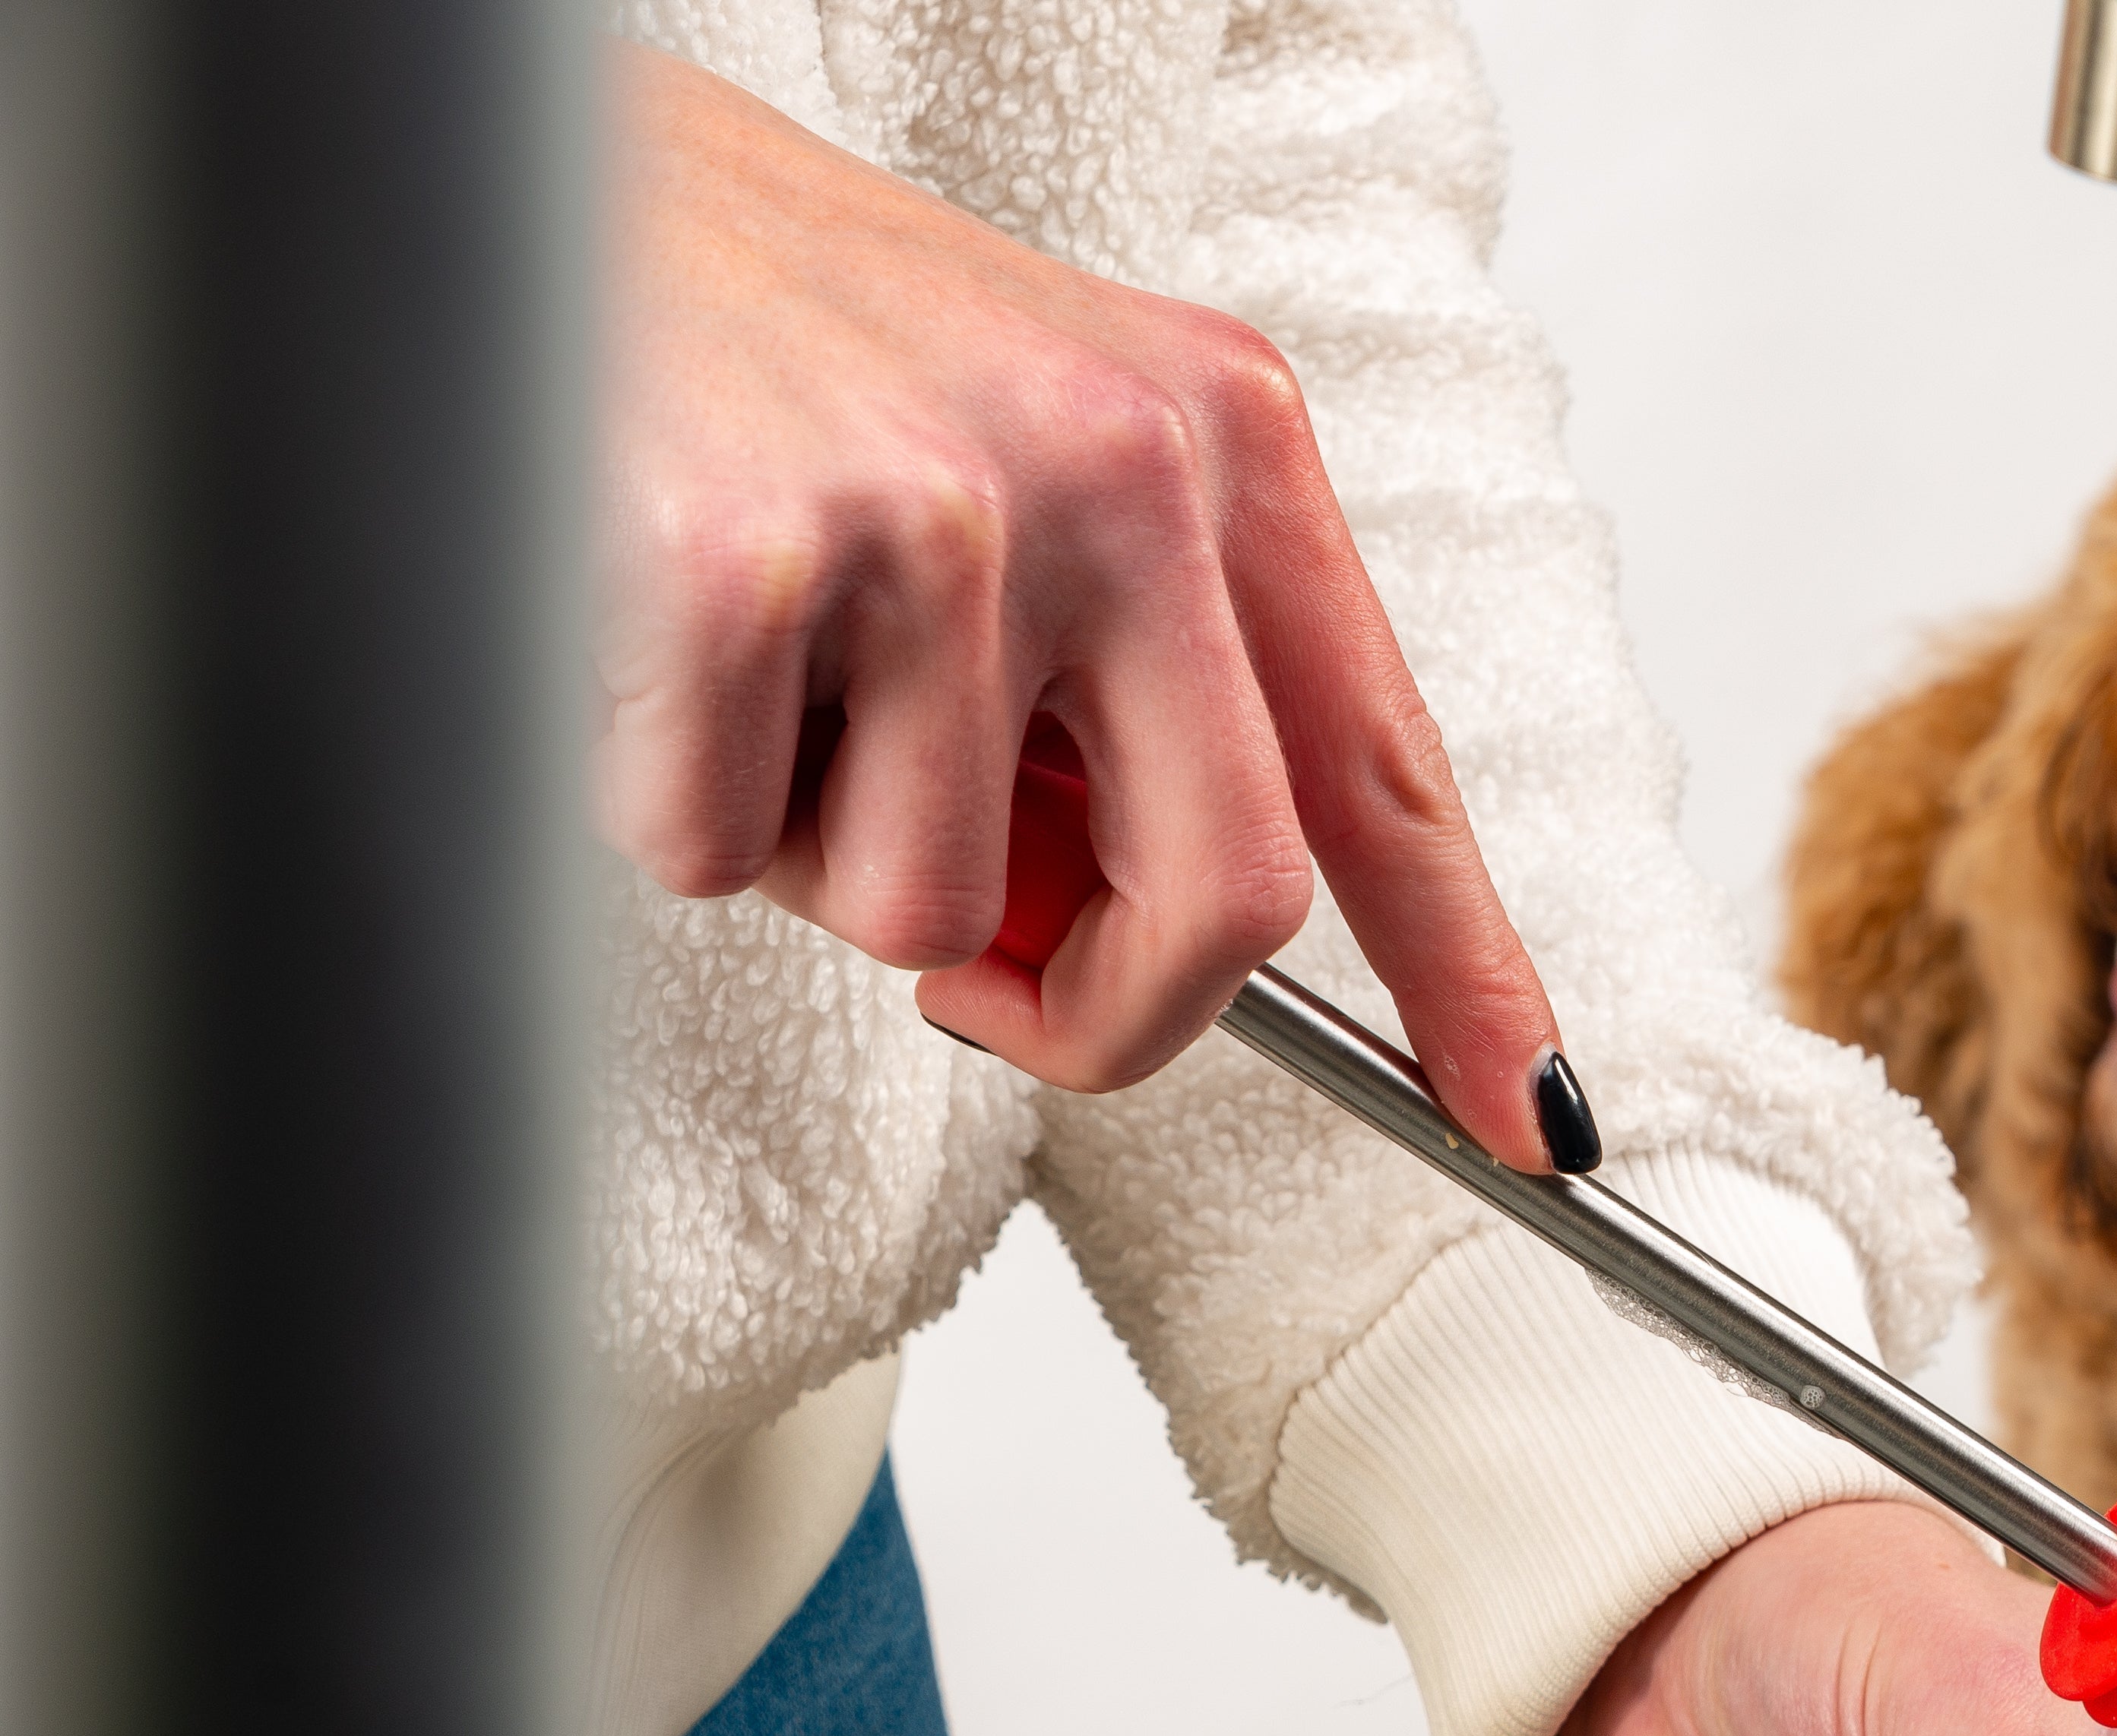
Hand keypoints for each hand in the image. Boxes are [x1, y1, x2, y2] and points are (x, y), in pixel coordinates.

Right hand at [594, 45, 1562, 1137]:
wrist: (512, 162)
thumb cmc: (785, 343)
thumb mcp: (1029, 476)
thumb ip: (1120, 703)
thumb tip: (1109, 950)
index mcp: (1224, 440)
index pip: (1384, 767)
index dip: (1470, 973)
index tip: (1531, 1119)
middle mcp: (1121, 465)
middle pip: (1223, 900)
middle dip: (1107, 1013)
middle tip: (996, 993)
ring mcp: (943, 511)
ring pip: (927, 911)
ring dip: (821, 851)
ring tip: (763, 670)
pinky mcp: (750, 564)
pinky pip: (726, 856)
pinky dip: (670, 801)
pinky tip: (646, 635)